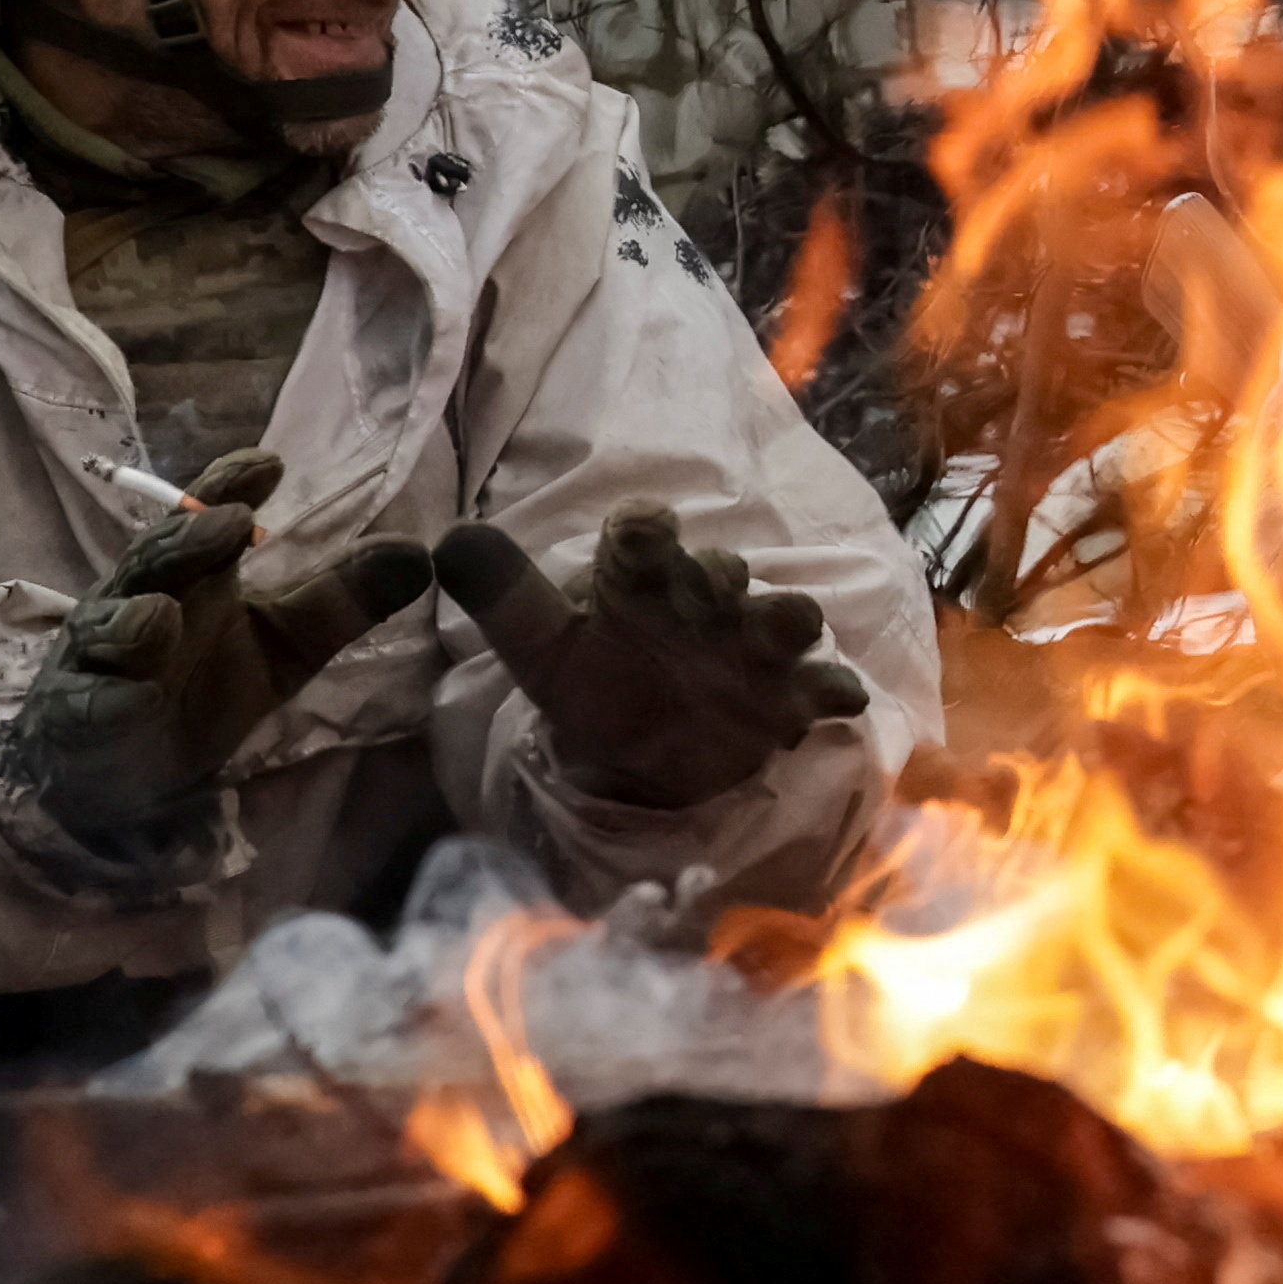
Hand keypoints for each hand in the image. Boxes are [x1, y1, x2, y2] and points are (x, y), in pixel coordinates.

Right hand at [0, 449, 435, 854]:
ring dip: (133, 619)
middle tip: (231, 521)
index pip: (204, 514)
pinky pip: (92, 705)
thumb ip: (341, 600)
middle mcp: (136, 600)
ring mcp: (99, 658)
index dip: (228, 484)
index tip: (270, 464)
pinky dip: (111, 700)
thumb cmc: (204, 684)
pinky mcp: (80, 716)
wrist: (131, 767)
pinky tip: (136, 700)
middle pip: (155, 559)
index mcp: (191, 574)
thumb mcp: (286, 645)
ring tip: (162, 615)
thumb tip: (420, 552)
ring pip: (107, 627)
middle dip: (188, 539)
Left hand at [435, 501, 869, 811]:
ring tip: (782, 632)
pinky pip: (827, 686)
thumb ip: (506, 598)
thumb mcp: (543, 650)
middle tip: (709, 585)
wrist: (648, 754)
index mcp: (643, 583)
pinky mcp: (790, 698)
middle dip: (720, 575)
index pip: (645, 536)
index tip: (640, 528)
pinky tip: (830, 701)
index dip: (646, 529)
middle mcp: (707, 604)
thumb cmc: (600, 683)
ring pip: (790, 616)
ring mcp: (755, 649)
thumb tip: (449, 540)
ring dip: (788, 618)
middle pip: (726, 571)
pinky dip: (833, 690)